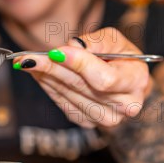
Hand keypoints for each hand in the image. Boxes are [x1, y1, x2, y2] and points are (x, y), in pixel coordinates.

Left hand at [12, 28, 151, 128]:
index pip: (104, 78)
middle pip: (80, 87)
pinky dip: (48, 87)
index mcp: (136, 82)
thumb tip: (72, 47)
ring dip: (45, 77)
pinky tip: (38, 73)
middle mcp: (124, 106)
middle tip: (27, 57)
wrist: (125, 82)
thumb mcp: (115, 40)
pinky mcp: (87, 122)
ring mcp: (105, 118)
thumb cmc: (121, 57)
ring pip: (67, 96)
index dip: (79, 65)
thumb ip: (96, 42)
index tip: (56, 51)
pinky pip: (62, 104)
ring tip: (28, 62)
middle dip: (51, 68)